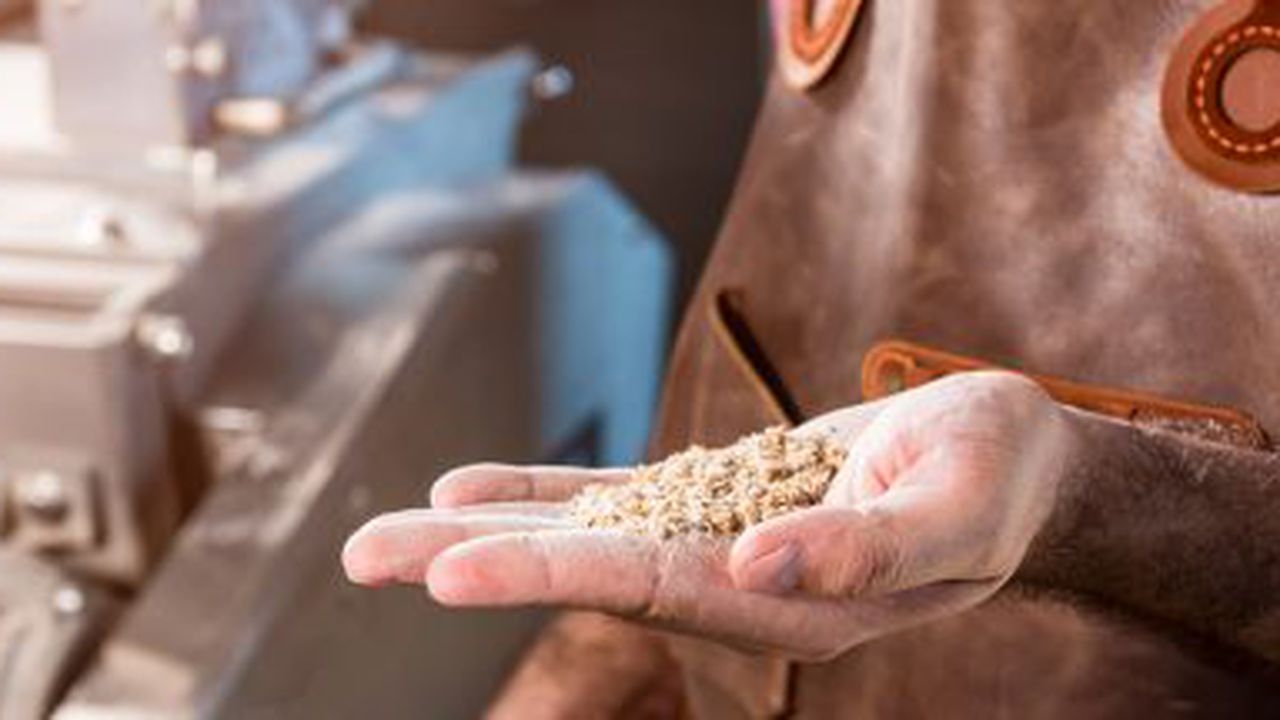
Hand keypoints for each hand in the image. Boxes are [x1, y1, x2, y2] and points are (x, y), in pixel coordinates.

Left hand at [342, 371, 1075, 659]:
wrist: (1005, 459)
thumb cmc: (996, 480)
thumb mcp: (955, 508)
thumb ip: (866, 550)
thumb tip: (758, 571)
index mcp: (789, 604)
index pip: (648, 590)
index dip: (548, 577)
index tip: (449, 571)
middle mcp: (736, 584)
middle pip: (588, 572)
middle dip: (479, 565)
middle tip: (364, 558)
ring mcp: (719, 541)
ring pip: (586, 536)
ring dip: (490, 534)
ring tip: (388, 534)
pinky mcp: (718, 499)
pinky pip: (617, 496)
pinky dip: (545, 494)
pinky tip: (472, 491)